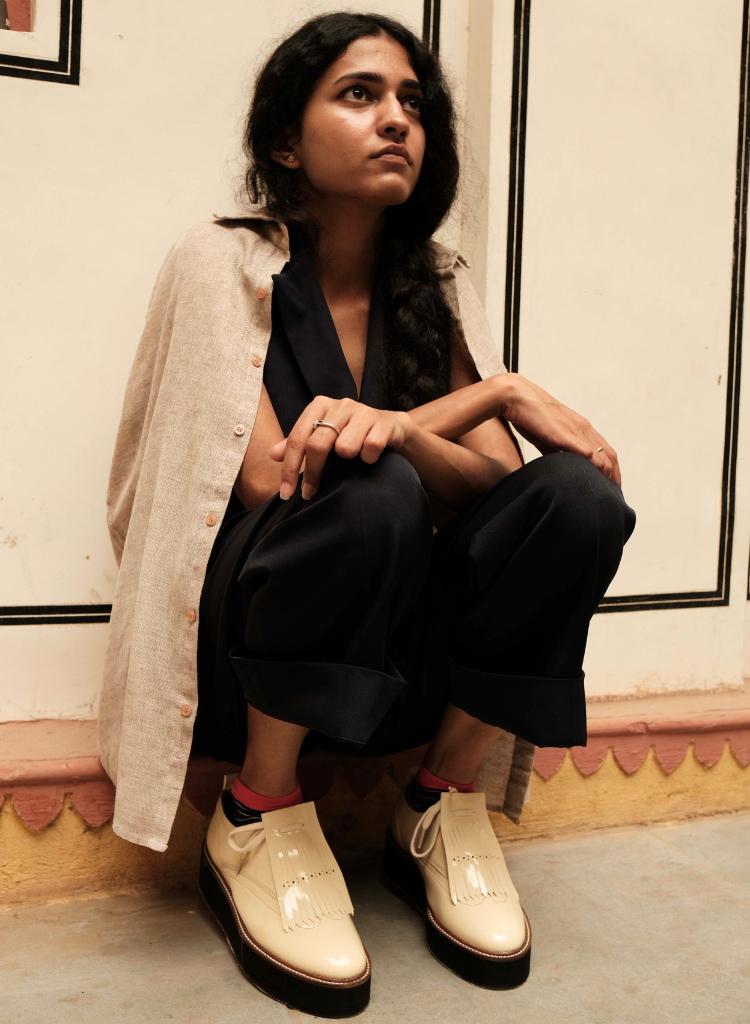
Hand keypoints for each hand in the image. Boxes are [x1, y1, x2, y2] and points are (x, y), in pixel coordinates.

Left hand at [268, 396, 410, 499]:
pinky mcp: (382, 423)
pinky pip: (370, 449)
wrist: (389, 427)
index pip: (297, 438)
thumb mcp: (321, 435)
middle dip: (312, 474)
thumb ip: (298, 444)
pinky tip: (369, 456)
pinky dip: (368, 459)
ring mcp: (363, 412)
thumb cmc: (349, 433)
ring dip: (348, 459)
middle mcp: (340, 405)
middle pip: (317, 445)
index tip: (286, 493)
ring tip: (353, 458)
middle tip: (309, 493)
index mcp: (319, 406)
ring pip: (345, 448)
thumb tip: (273, 455)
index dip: (290, 468)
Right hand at [501, 374, 620, 484]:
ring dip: (607, 475)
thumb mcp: (546, 437)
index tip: (610, 485)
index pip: (605, 450)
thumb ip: (555, 451)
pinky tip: (595, 478)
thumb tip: (559, 466)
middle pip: (610, 455)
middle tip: (614, 494)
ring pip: (602, 455)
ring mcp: (575, 430)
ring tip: (607, 493)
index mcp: (580, 427)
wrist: (516, 397)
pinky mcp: (564, 434)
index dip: (611, 469)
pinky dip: (594, 466)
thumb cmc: (529, 415)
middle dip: (614, 476)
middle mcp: (583, 427)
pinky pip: (586, 451)